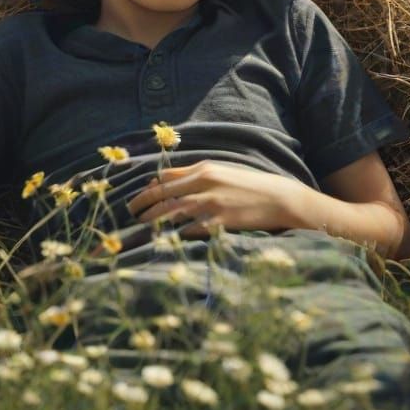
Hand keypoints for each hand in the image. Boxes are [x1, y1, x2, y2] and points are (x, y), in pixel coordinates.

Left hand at [126, 160, 308, 238]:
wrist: (280, 198)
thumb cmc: (249, 185)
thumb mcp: (221, 173)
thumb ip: (194, 176)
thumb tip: (166, 181)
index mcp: (203, 168)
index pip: (165, 177)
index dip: (147, 189)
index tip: (136, 199)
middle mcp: (204, 182)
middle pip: (162, 193)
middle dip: (142, 204)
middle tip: (129, 214)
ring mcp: (212, 202)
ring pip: (171, 211)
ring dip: (153, 221)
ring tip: (140, 228)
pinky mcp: (220, 221)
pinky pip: (190, 229)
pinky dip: (176, 234)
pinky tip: (166, 240)